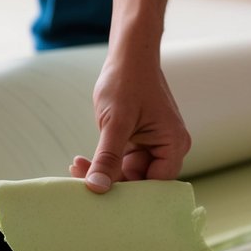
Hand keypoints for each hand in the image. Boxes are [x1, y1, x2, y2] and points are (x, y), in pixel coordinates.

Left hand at [70, 57, 190, 191]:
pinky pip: (120, 161)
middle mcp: (167, 148)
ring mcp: (152, 145)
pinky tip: (81, 161)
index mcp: (173, 144)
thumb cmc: (127, 81)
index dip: (131, 194)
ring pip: (126, 173)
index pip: (156, 184)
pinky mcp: (137, 142)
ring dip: (102, 171)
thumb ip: (107, 157)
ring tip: (76, 166)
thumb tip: (97, 188)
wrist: (127, 56)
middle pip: (140, 180)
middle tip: (79, 179)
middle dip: (110, 181)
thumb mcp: (115, 123)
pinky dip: (102, 162)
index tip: (101, 195)